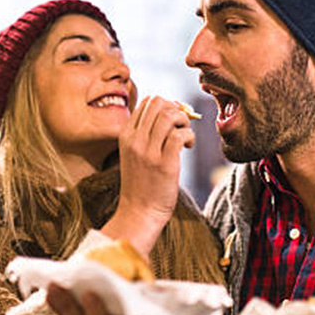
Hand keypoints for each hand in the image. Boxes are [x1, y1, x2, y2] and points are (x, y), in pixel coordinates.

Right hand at [103, 95, 194, 255]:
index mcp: (126, 135)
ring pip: (170, 115)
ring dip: (184, 122)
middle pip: (159, 103)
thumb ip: (145, 133)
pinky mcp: (164, 163)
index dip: (166, 105)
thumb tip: (170, 110)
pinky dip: (189, 136)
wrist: (139, 212)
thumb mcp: (134, 153)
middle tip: (180, 127)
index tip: (173, 121)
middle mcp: (135, 140)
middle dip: (176, 110)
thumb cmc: (142, 183)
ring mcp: (149, 151)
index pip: (147, 102)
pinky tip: (187, 146)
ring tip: (184, 137)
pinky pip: (180, 134)